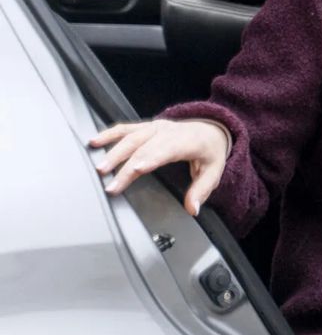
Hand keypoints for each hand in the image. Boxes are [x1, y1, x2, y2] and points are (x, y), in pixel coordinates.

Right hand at [89, 118, 229, 215]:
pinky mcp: (146, 126)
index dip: (151, 158)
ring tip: (99, 168)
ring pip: (132, 137)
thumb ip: (202, 189)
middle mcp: (169, 131)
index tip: (136, 169)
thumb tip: (193, 208)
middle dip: (126, 166)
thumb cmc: (210, 151)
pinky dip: (109, 134)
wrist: (211, 129)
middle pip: (144, 148)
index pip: (167, 149)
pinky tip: (94, 141)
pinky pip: (125, 129)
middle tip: (111, 184)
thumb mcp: (214, 170)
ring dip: (114, 152)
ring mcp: (156, 127)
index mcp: (187, 141)